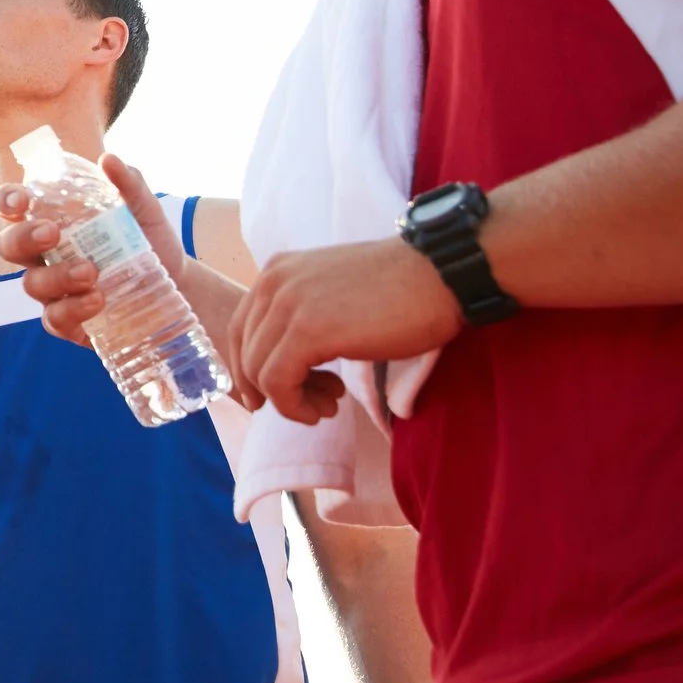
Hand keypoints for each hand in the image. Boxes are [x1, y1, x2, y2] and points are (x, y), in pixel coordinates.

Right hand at [0, 154, 181, 347]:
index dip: (6, 202)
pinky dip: (72, 310)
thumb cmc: (148, 240)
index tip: (22, 200)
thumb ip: (128, 184)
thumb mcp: (144, 209)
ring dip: (57, 277)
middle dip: (24, 238)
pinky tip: (97, 300)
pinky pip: (54, 320)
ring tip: (91, 273)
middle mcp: (44, 256)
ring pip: (32, 285)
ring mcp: (53, 291)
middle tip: (53, 233)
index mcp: (51, 221)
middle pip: (9, 246)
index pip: (12, 208)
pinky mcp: (69, 322)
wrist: (177, 284)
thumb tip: (109, 160)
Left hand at [226, 239, 459, 422]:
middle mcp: (273, 282)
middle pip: (244, 351)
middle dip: (271, 389)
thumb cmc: (402, 291)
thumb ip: (303, 316)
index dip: (252, 370)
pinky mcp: (307, 331)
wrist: (441, 274)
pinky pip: (277, 383)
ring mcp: (287, 304)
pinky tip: (325, 410)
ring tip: (328, 406)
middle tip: (311, 405)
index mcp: (278, 271)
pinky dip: (293, 407)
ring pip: (257, 371)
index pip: (242, 329)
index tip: (276, 396)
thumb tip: (284, 362)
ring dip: (289, 401)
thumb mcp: (335, 295)